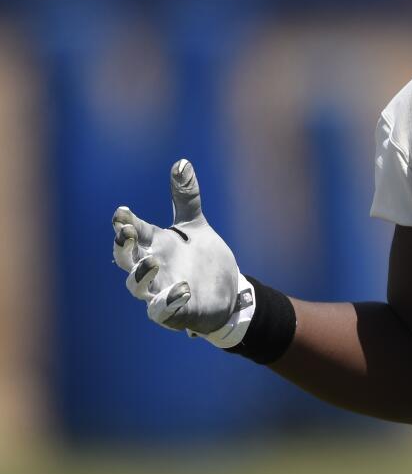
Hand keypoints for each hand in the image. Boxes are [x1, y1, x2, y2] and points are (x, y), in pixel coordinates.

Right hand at [112, 159, 240, 334]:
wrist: (227, 291)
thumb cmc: (203, 258)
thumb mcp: (196, 225)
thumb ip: (187, 197)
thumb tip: (182, 162)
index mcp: (155, 245)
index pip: (135, 232)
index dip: (126, 223)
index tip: (121, 212)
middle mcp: (153, 268)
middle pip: (128, 260)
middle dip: (124, 247)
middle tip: (127, 232)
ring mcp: (161, 291)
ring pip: (139, 288)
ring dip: (142, 276)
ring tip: (153, 262)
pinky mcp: (177, 311)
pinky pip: (164, 311)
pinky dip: (169, 302)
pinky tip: (183, 290)